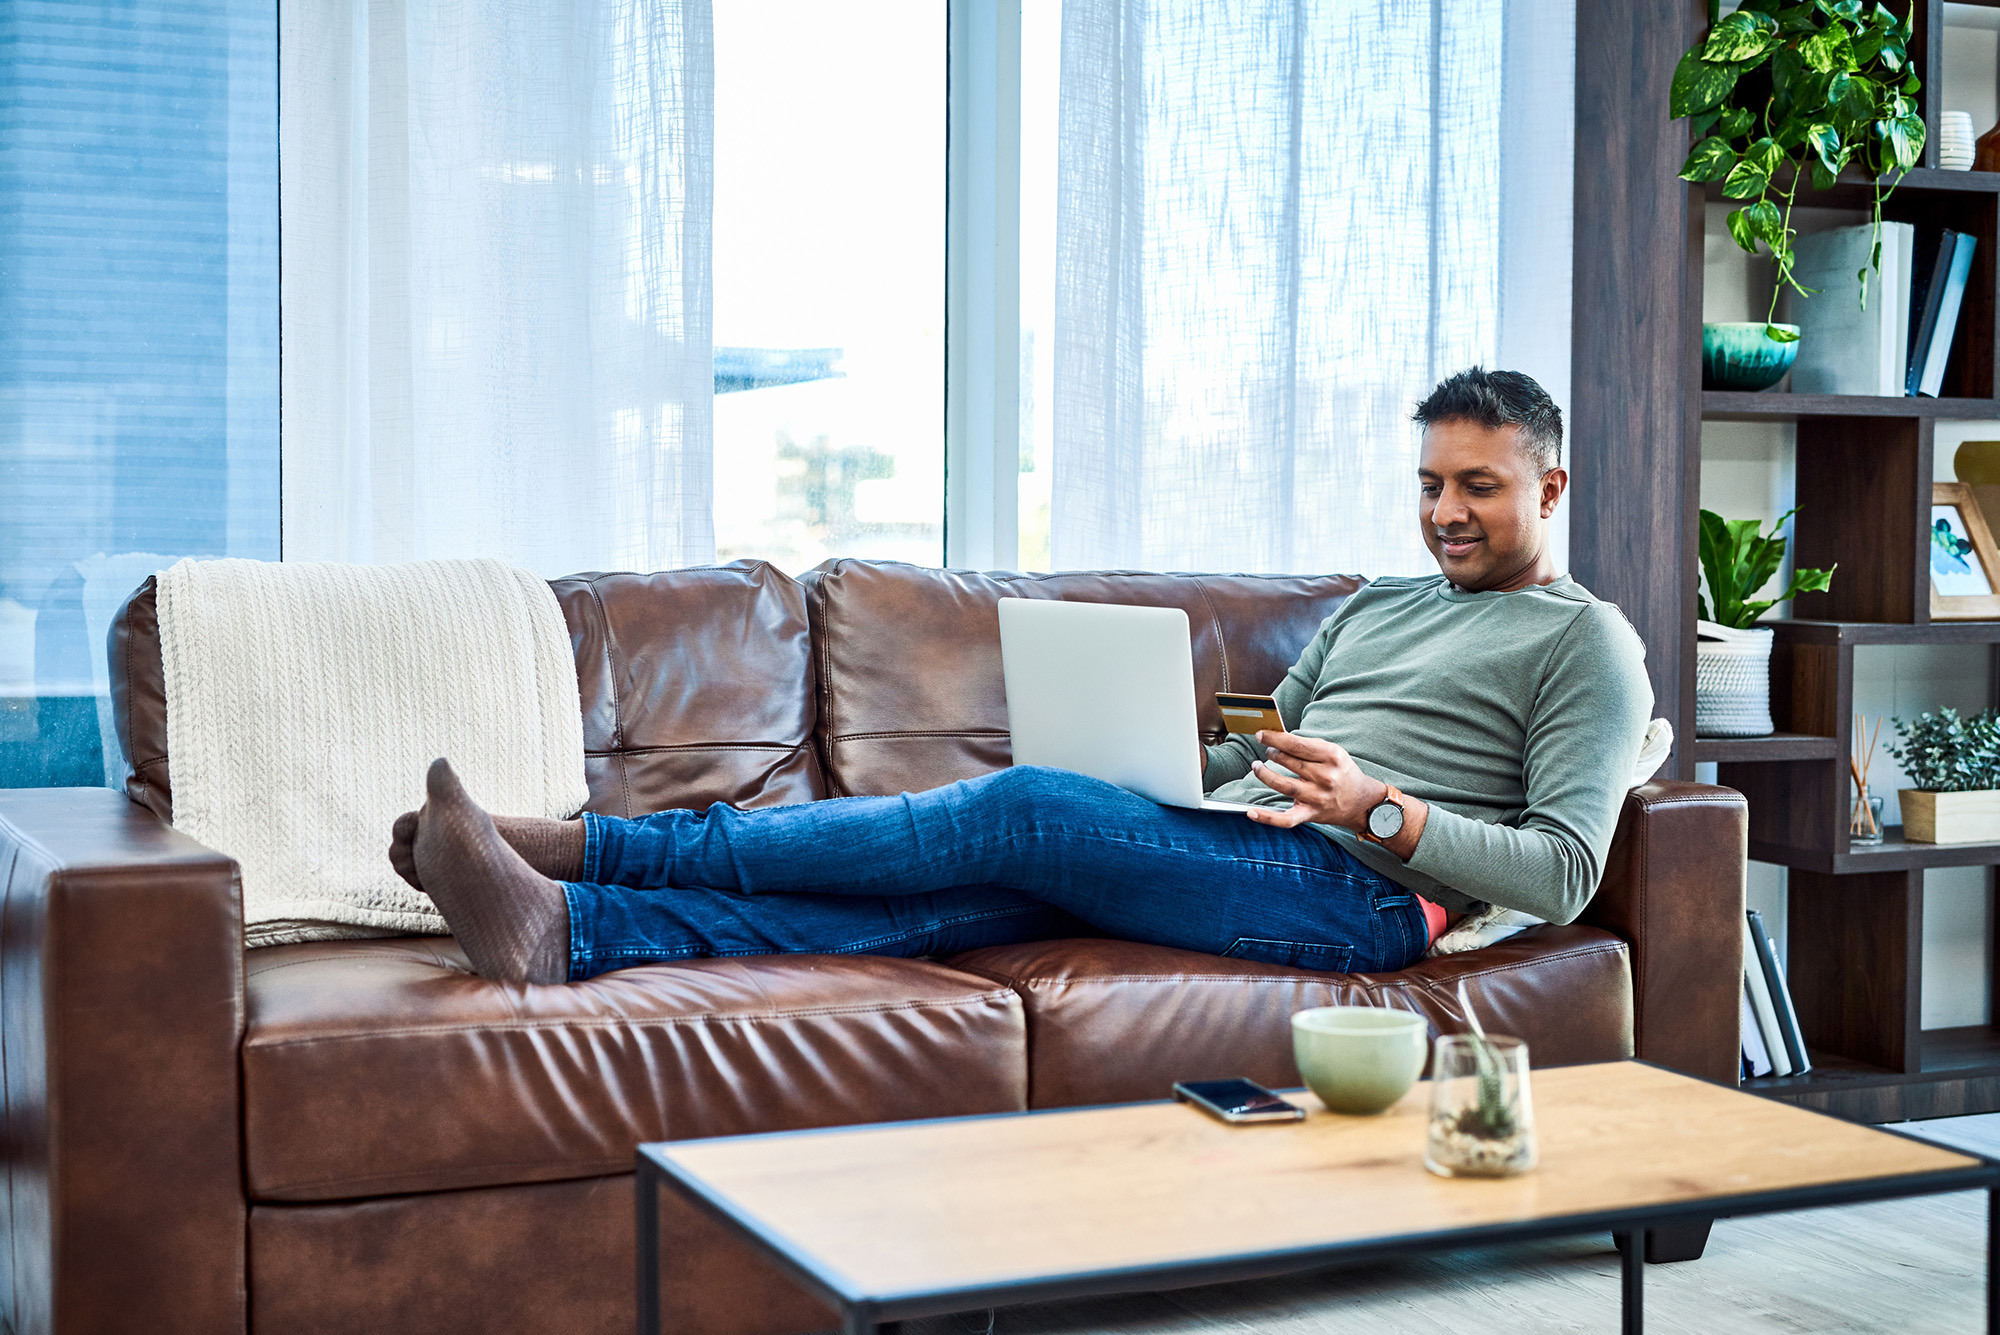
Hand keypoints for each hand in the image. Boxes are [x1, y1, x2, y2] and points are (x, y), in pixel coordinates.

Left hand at [1244, 730, 1386, 831]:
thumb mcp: (1334, 753)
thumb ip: (1308, 746)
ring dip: (1265, 775)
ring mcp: (1318, 798)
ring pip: (1284, 785)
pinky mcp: (1311, 815)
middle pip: (1290, 762)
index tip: (1261, 735)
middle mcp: (1326, 777)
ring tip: (1257, 766)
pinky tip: (1251, 812)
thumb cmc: (1343, 773)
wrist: (1361, 802)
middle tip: (1267, 751)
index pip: (1297, 745)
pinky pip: (1286, 819)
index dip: (1275, 738)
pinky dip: (1267, 818)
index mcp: (1332, 757)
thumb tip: (1279, 737)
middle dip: (1273, 753)